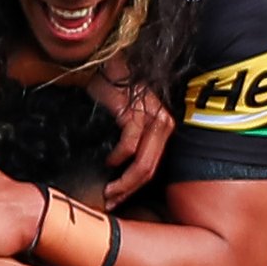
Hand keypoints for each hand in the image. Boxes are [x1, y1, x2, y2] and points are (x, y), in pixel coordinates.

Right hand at [88, 68, 173, 210]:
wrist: (104, 63)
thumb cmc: (111, 91)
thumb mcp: (125, 119)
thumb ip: (128, 143)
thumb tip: (116, 174)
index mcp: (162, 129)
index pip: (151, 168)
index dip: (134, 189)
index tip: (117, 201)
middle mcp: (163, 124)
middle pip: (148, 171)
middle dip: (128, 191)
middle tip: (110, 202)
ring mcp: (152, 119)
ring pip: (142, 164)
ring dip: (124, 183)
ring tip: (108, 191)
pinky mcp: (137, 113)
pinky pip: (130, 145)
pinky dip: (118, 159)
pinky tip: (108, 164)